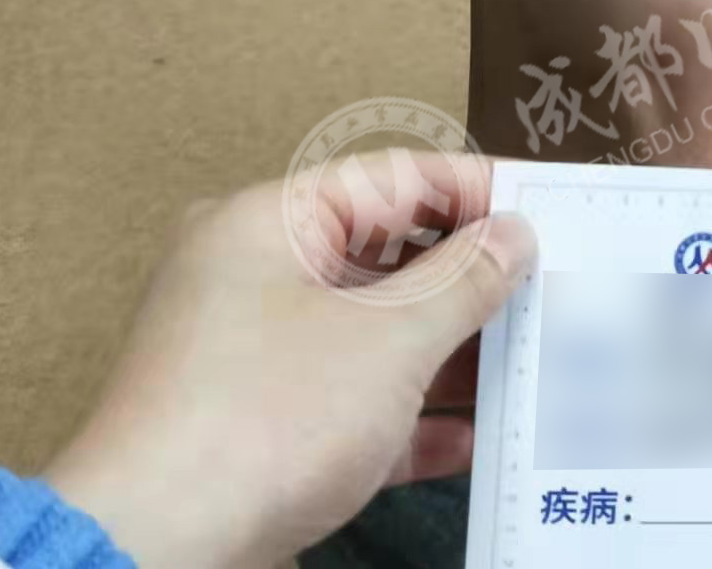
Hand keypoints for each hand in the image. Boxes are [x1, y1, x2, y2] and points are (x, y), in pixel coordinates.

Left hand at [44, 150, 535, 567]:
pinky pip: (355, 405)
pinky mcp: (264, 429)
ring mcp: (257, 357)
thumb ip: (462, 281)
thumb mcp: (388, 339)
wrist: (158, 547)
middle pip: (386, 257)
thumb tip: (513, 235)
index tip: (547, 207)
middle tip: (553, 289)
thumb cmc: (260, 420)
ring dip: (451, 354)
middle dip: (471, 279)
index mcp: (268, 225)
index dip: (474, 190)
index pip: (390, 180)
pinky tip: (475, 439)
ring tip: (532, 362)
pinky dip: (412, 418)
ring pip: (375, 336)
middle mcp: (255, 279)